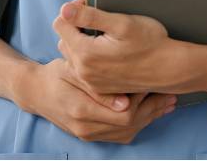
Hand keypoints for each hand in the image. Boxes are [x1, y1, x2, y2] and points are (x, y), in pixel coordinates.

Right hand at [18, 58, 175, 143]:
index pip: (123, 114)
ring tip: (167, 102)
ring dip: (150, 117)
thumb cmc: (56, 75)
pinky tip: (152, 112)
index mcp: (81, 109)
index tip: (157, 85)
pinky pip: (121, 136)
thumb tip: (123, 100)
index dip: (143, 101)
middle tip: (169, 93)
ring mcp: (89, 135)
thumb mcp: (72, 70)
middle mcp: (86, 128)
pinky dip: (139, 124)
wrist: (37, 92)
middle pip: (130, 125)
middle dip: (153, 109)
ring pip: (128, 132)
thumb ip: (96, 84)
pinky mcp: (92, 136)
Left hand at [52, 0, 183, 96]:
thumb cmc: (151, 43)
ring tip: (102, 34)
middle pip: (64, 39)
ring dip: (80, 42)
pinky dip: (88, 57)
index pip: (60, 23)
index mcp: (85, 53)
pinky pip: (82, 68)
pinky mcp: (99, 88)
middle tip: (99, 18)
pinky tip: (106, 51)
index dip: (73, 9)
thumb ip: (90, 16)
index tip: (90, 4)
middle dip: (76, 25)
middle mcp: (83, 71)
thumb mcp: (122, 23)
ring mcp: (90, 82)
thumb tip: (65, 9)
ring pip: (71, 54)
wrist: (169, 69)